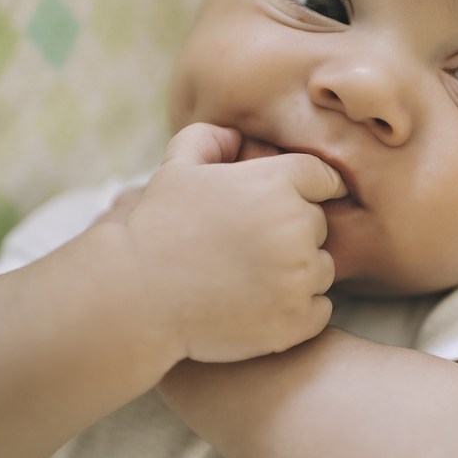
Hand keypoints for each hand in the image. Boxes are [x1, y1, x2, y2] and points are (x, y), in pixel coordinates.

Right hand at [105, 123, 347, 363]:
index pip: (324, 178)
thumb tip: (238, 137)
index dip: (305, 192)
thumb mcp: (176, 168)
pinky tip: (259, 307)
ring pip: (322, 268)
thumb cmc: (156, 229)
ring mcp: (299, 276)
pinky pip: (320, 309)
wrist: (134, 298)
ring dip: (298, 273)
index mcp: (277, 182)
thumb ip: (209, 138)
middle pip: (320, 225)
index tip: (282, 210)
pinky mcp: (297, 320)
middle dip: (294, 234)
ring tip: (250, 280)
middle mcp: (296, 226)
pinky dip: (297, 311)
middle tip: (250, 250)